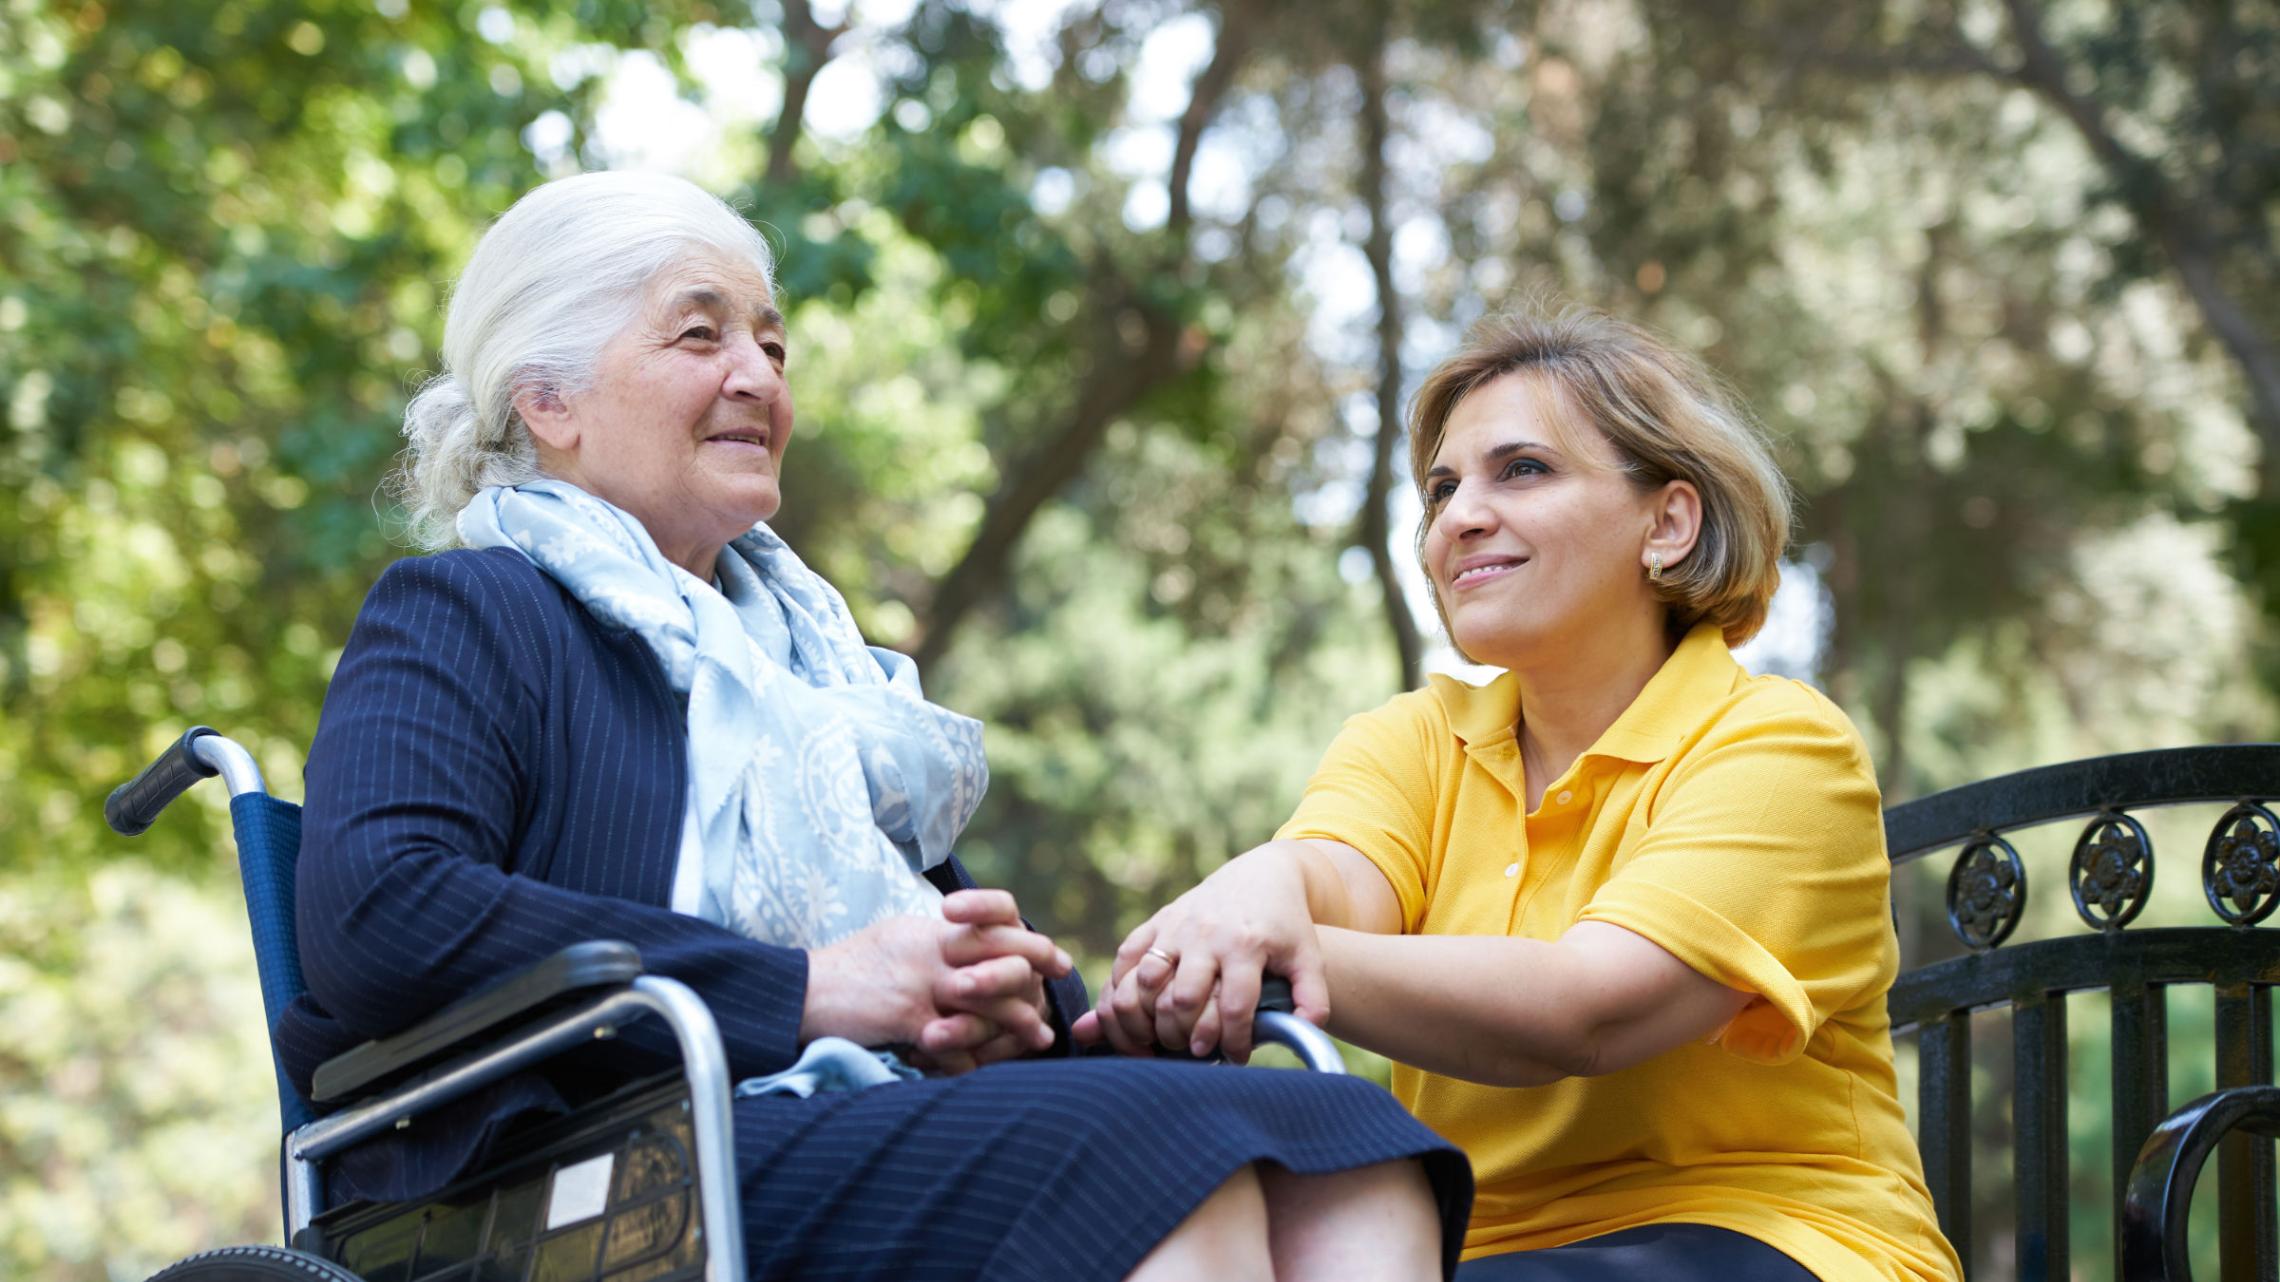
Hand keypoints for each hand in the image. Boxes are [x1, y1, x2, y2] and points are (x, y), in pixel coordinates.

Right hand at [803, 889, 1071, 1074]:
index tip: (1054, 958)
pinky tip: (983, 1069)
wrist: (802, 992)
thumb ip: (934, 945)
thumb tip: (970, 947)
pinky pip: (954, 1042)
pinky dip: (970, 1060)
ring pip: (989, 999)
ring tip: (1038, 1037)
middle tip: (1055, 994)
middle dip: (1036, 975)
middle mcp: (931, 949)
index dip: (1030, 938)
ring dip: (1017, 1021)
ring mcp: (922, 982)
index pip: (994, 920)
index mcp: (930, 930)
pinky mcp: (907, 1015)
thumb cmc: (847, 971)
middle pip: (1003, 954)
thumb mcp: (894, 941)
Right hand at [1071, 842, 1326, 1062]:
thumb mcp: (1307, 956)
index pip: (1234, 1007)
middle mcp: (1206, 935)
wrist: (1259, 874)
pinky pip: (1125, 962)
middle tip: (1197, 1051)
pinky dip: (1122, 993)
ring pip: (1147, 983)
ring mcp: (1176, 928)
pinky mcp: (1156, 924)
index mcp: (1246, 945)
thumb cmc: (1285, 924)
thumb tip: (1306, 1032)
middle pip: (1184, 999)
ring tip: (1162, 1041)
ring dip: (1149, 1021)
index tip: (1238, 1057)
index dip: (1234, 1042)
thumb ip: (1313, 997)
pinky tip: (1137, 1017)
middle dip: (1187, 1036)